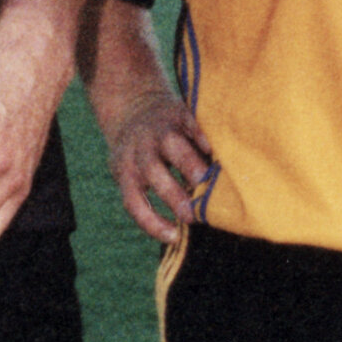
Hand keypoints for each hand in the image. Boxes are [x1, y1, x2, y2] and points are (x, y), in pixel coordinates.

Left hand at [107, 89, 214, 243]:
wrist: (132, 104)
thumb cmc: (139, 153)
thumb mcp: (132, 171)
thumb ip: (154, 190)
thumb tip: (192, 218)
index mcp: (126, 171)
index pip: (134, 201)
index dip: (151, 222)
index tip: (174, 237)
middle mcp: (140, 150)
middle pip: (153, 173)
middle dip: (173, 195)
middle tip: (194, 215)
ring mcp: (159, 130)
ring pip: (172, 146)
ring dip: (190, 164)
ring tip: (209, 182)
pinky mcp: (178, 112)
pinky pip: (189, 123)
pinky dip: (201, 135)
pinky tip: (214, 150)